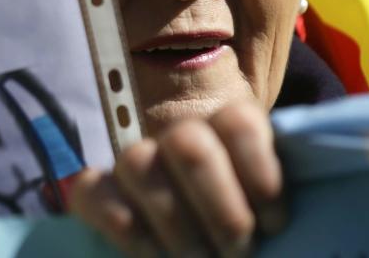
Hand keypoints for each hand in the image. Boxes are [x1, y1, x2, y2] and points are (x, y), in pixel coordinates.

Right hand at [70, 99, 285, 256]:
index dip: (260, 174)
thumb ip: (269, 205)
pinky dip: (124, 227)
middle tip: (237, 251)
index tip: (275, 224)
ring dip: (174, 222)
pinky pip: (91, 192)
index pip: (238, 123)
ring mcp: (134, 162)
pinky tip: (154, 255)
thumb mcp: (265, 210)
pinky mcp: (95, 192)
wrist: (203, 239)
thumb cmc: (242, 225)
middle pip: (188, 145)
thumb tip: (277, 229)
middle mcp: (177, 137)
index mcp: (226, 129)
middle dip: (218, 208)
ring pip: (138, 163)